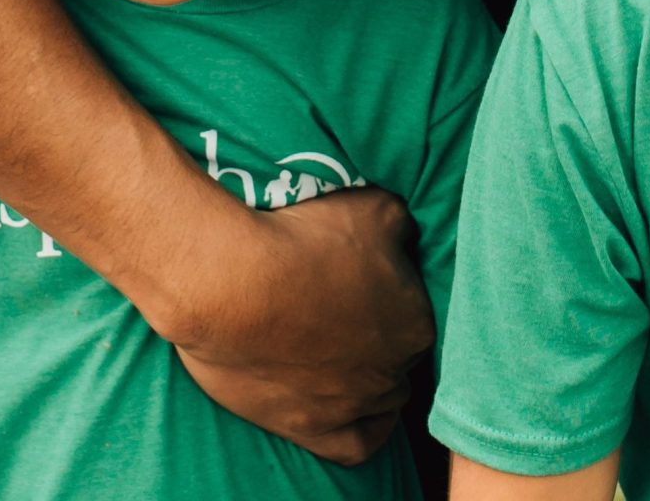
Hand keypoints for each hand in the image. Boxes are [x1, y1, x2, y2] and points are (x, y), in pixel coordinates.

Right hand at [165, 185, 433, 463]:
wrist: (233, 285)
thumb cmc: (302, 239)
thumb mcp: (374, 206)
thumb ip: (405, 228)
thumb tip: (409, 240)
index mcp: (416, 319)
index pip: (416, 306)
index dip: (389, 288)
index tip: (360, 272)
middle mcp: (395, 369)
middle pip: (400, 352)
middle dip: (379, 330)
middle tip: (341, 302)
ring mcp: (355, 405)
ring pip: (384, 396)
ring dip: (369, 374)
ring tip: (337, 345)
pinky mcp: (315, 431)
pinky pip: (360, 444)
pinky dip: (363, 427)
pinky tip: (352, 406)